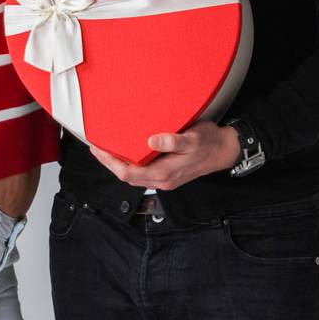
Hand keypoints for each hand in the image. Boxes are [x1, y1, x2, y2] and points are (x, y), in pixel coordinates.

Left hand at [89, 121, 241, 190]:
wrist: (223, 151)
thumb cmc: (208, 143)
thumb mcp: (193, 138)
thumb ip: (173, 141)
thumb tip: (151, 141)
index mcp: (165, 174)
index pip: (128, 173)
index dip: (109, 162)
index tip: (97, 148)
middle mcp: (162, 180)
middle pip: (127, 176)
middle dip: (109, 162)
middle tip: (95, 146)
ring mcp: (164, 179)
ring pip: (134, 176)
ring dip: (118, 164)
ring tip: (105, 148)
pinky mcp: (167, 174)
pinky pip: (142, 172)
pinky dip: (129, 163)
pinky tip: (126, 151)